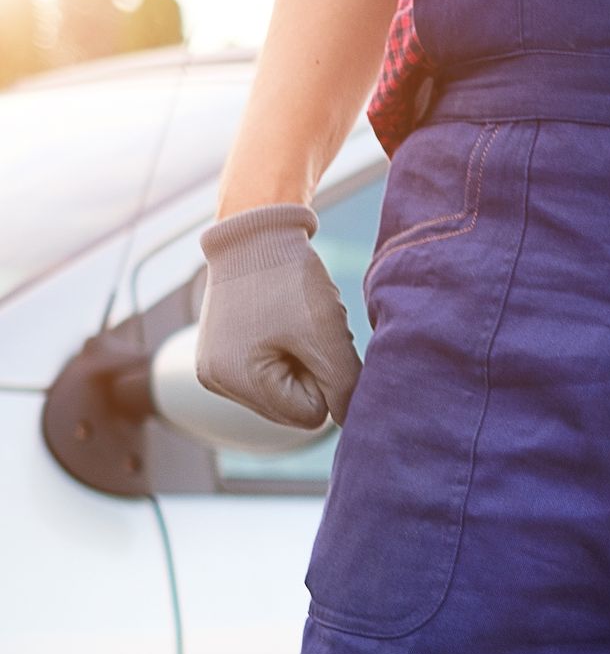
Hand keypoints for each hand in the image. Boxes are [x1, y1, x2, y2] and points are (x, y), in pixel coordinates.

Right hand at [196, 203, 361, 428]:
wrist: (256, 232)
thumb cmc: (289, 280)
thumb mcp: (326, 336)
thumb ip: (344, 386)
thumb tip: (351, 421)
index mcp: (236, 381)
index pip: (310, 415)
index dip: (327, 380)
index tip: (317, 340)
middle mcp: (216, 382)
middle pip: (294, 407)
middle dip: (312, 373)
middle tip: (307, 330)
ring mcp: (215, 368)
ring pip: (284, 390)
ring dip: (301, 361)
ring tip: (294, 324)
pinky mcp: (221, 353)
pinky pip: (269, 371)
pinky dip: (287, 351)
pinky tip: (281, 323)